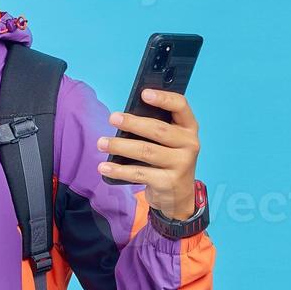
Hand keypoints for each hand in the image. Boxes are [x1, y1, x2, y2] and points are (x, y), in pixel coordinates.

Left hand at [96, 89, 200, 217]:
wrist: (178, 196)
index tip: (144, 93)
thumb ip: (155, 128)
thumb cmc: (167, 160)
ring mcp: (181, 164)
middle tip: (113, 118)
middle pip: (158, 130)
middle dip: (133, 123)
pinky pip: (139, 173)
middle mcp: (189, 144)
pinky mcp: (168, 182)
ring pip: (146, 151)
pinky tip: (104, 167)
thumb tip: (124, 118)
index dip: (163, 98)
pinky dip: (119, 170)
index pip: (181, 106)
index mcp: (189, 127)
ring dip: (120, 146)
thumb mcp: (169, 142)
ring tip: (101, 143)